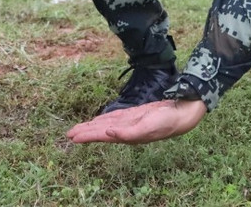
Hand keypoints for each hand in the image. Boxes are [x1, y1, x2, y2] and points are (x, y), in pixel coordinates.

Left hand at [66, 99, 206, 143]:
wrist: (181, 113)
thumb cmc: (165, 123)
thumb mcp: (146, 128)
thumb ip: (127, 133)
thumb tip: (109, 134)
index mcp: (127, 135)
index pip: (102, 136)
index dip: (87, 136)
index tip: (72, 137)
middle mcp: (126, 130)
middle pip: (101, 131)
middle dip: (85, 132)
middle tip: (69, 134)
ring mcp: (130, 122)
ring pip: (106, 124)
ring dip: (92, 126)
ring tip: (79, 128)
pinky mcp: (135, 114)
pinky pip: (115, 117)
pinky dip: (105, 119)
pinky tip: (99, 121)